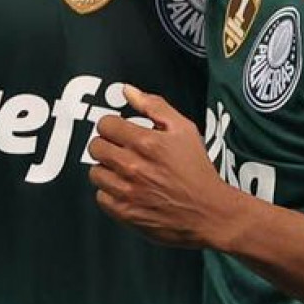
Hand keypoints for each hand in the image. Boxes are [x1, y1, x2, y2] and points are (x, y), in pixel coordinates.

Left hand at [88, 85, 239, 247]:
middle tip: (121, 150)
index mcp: (146, 142)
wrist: (208, 212)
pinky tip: (127, 189)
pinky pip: (100, 196)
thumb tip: (128, 91)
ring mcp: (127, 191)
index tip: (120, 131)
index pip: (105, 124)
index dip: (113, 126)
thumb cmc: (197, 170)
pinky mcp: (124, 212)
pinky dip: (110, 193)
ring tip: (125, 171)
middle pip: (95, 147)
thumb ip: (154, 105)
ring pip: (95, 172)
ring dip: (107, 170)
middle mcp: (132, 166)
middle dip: (107, 145)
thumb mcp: (184, 129)